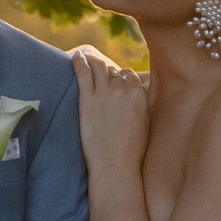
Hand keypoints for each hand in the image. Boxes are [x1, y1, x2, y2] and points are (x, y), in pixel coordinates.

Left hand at [71, 43, 148, 171]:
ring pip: (99, 67)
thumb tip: (137, 94)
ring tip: (86, 56)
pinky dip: (79, 61)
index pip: (129, 75)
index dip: (120, 76)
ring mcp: (105, 93)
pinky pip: (83, 73)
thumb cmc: (131, 149)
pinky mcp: (88, 100)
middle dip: (107, 71)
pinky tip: (75, 56)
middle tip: (98, 70)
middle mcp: (124, 90)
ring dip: (93, 60)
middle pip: (113, 71)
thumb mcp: (145, 122)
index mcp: (140, 94)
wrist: (115, 164)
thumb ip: (141, 104)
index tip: (114, 78)